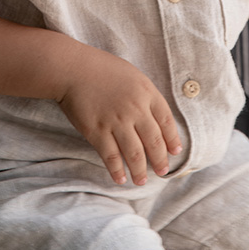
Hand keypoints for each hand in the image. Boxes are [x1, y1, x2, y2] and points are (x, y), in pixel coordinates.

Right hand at [57, 48, 180, 185]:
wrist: (73, 68)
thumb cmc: (103, 68)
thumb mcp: (132, 75)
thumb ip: (145, 95)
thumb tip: (155, 118)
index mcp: (146, 92)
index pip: (166, 121)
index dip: (172, 139)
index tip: (175, 152)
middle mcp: (135, 108)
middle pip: (154, 141)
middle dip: (160, 160)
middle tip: (162, 171)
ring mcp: (116, 121)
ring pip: (135, 154)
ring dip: (140, 171)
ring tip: (141, 181)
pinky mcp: (97, 131)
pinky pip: (111, 156)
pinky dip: (117, 170)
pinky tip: (120, 178)